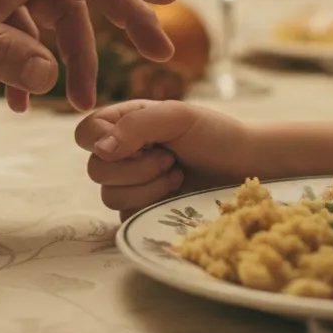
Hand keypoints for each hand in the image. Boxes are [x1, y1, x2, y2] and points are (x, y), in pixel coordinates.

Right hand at [75, 99, 251, 217]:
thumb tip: (100, 149)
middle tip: (169, 159)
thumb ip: (136, 125)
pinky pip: (126, 217)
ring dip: (148, 187)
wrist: (247, 167)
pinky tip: (176, 194)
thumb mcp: (178, 116)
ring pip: (109, 196)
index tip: (143, 142)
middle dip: (137, 168)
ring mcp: (131, 184)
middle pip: (95, 170)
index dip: (104, 141)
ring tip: (177, 174)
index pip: (86, 133)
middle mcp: (122, 153)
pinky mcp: (142, 211)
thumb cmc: (215, 134)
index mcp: (124, 123)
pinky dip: (152, 205)